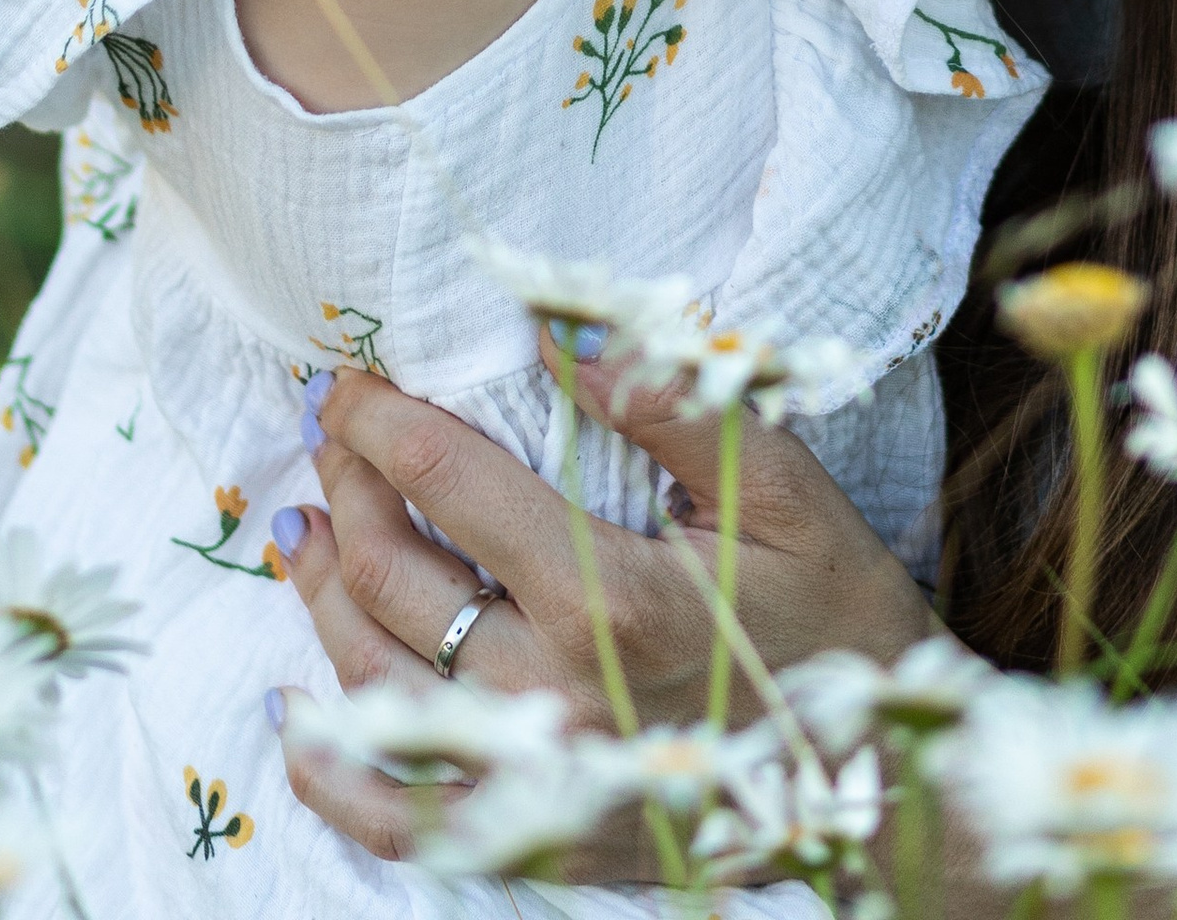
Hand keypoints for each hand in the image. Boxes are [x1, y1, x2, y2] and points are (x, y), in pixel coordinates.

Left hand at [272, 331, 935, 865]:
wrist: (878, 782)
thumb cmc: (834, 616)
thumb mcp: (782, 494)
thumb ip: (674, 410)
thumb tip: (566, 342)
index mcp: (608, 597)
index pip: (448, 484)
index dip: (380, 419)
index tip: (349, 376)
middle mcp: (552, 694)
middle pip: (395, 577)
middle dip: (346, 485)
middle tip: (331, 430)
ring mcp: (536, 777)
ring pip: (376, 685)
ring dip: (321, 598)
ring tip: (303, 526)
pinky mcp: (536, 834)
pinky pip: (398, 820)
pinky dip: (331, 776)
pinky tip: (298, 715)